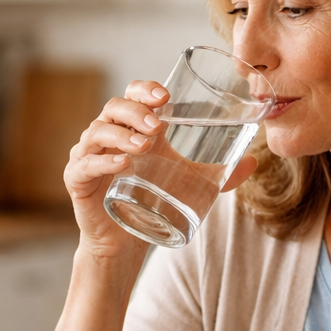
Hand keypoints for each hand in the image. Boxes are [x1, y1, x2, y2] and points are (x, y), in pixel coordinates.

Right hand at [64, 80, 256, 260]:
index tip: (165, 96)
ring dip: (121, 134)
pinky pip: (85, 164)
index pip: (132, 95)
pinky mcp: (77, 180)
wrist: (124, 241)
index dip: (145, 89)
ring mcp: (89, 156)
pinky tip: (120, 165)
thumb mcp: (189, 184)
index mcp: (131, 128)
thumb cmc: (152, 203)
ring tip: (144, 145)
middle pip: (114, 108)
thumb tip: (253, 162)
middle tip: (158, 124)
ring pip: (97, 131)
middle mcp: (107, 136)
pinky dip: (102, 162)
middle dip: (136, 111)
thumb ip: (219, 174)